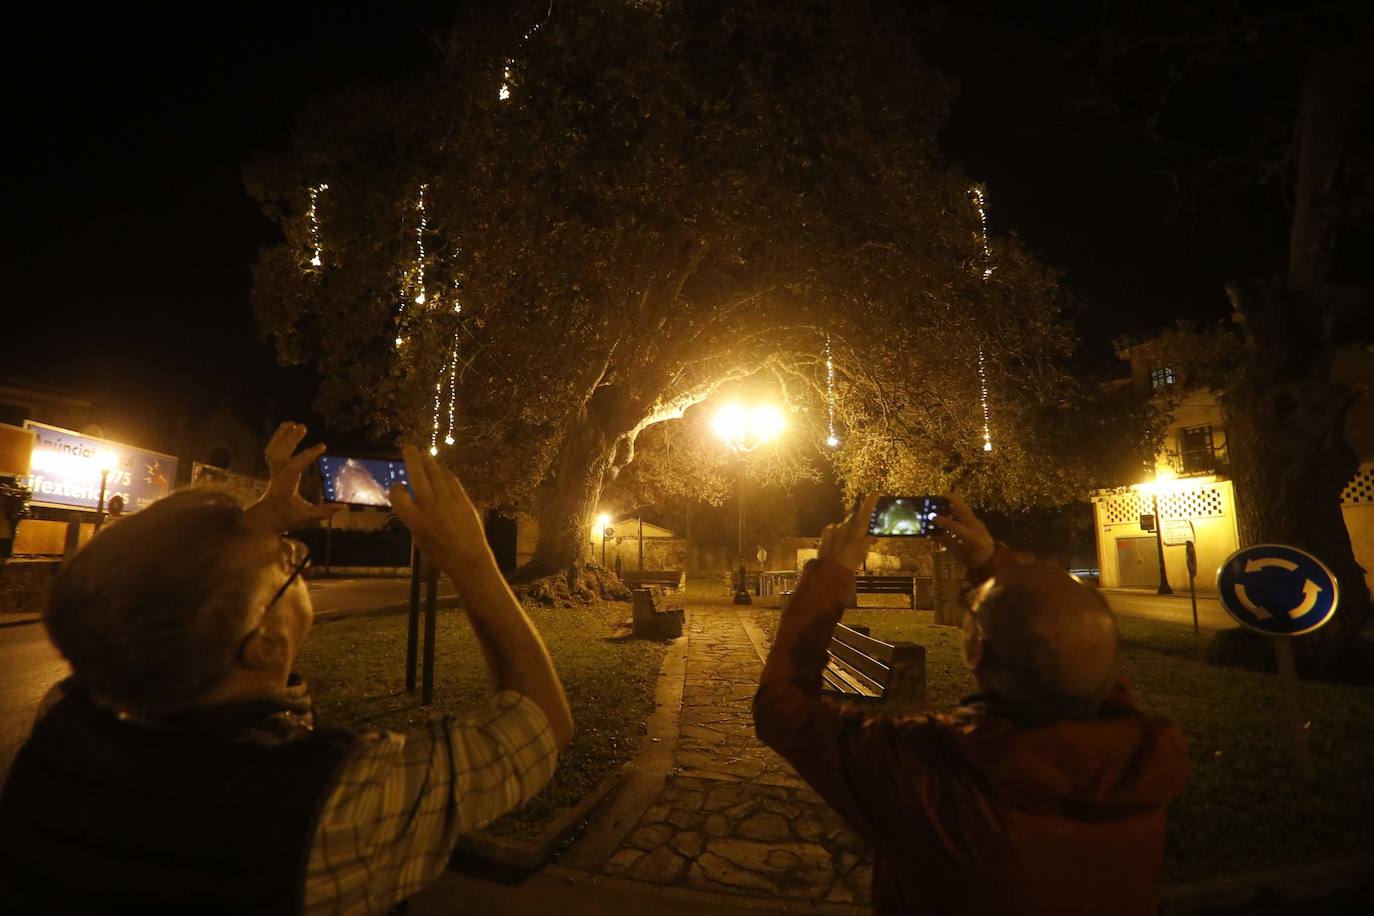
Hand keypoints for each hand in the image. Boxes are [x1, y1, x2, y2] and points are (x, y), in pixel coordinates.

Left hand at [243, 422, 340, 534]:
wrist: (264, 518)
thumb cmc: (285, 517)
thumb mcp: (305, 517)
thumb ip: (323, 512)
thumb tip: (342, 506)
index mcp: (284, 486)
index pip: (294, 467)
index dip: (307, 455)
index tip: (322, 446)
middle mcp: (276, 476)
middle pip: (279, 455)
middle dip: (290, 440)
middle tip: (303, 426)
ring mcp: (272, 471)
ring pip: (273, 450)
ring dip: (283, 436)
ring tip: (294, 423)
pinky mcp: (272, 469)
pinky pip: (271, 450)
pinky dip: (277, 438)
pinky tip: (285, 428)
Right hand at [389, 446, 490, 570]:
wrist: (468, 559)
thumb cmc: (440, 554)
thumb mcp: (420, 539)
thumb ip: (414, 518)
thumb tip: (412, 501)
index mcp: (414, 520)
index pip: (398, 496)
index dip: (396, 489)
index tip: (398, 486)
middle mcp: (429, 507)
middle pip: (418, 476)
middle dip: (412, 459)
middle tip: (408, 448)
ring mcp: (447, 502)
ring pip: (436, 474)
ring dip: (429, 462)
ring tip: (425, 454)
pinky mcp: (463, 500)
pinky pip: (452, 481)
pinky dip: (445, 473)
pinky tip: (442, 469)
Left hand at [818, 493, 878, 571]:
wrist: (831, 569)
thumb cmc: (850, 561)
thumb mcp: (863, 552)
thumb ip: (868, 541)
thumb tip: (873, 537)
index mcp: (858, 529)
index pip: (866, 511)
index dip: (871, 501)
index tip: (875, 493)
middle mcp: (846, 525)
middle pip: (854, 517)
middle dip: (858, 520)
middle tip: (862, 528)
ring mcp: (835, 528)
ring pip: (844, 524)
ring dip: (848, 529)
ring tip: (849, 541)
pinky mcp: (826, 532)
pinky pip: (834, 529)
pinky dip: (837, 533)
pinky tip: (838, 542)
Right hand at [934, 494, 994, 569]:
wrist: (991, 559)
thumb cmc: (973, 559)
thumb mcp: (958, 554)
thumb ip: (946, 542)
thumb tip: (932, 534)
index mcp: (971, 538)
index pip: (956, 526)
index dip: (943, 521)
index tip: (933, 518)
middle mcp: (976, 527)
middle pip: (965, 510)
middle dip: (954, 500)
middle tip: (942, 495)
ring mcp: (978, 523)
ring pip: (966, 509)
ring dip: (955, 503)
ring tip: (943, 501)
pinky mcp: (978, 522)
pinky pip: (966, 513)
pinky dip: (957, 509)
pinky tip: (949, 510)